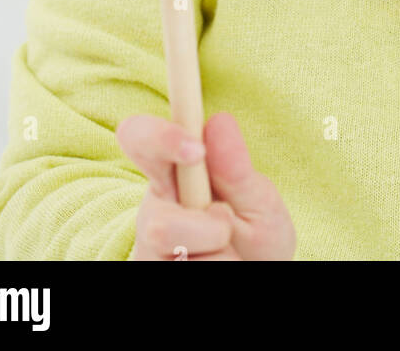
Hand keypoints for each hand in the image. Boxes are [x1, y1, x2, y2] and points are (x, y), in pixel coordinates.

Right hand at [118, 111, 296, 260]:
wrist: (258, 279)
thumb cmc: (257, 240)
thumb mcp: (258, 203)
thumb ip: (236, 170)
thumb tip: (218, 120)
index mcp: (173, 177)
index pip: (141, 139)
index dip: (159, 138)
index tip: (198, 150)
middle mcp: (154, 214)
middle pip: (156, 224)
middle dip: (204, 231)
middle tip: (229, 225)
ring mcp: (151, 254)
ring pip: (181, 259)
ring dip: (221, 257)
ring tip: (232, 255)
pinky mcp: (151, 272)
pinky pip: (187, 272)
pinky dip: (220, 267)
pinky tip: (221, 264)